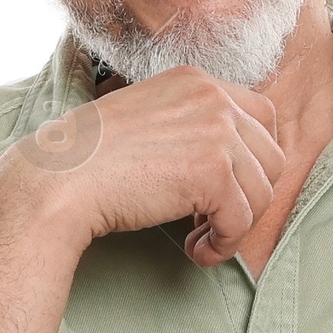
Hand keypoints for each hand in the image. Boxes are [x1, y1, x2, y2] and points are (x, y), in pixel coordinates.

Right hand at [37, 66, 287, 268]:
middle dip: (248, 196)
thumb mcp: (150, 121)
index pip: (262, 118)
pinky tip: (195, 251)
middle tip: (210, 219)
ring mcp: (217, 132)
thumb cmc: (93, 161)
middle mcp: (213, 98)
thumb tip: (231, 167)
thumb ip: (191, 128)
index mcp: (197, 81)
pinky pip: (243, 221)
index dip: (250, 162)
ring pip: (262, 194)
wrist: (60, 180)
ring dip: (235, 226)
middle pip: (272, 157)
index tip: (219, 190)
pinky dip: (223, 245)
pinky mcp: (213, 173)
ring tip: (199, 239)